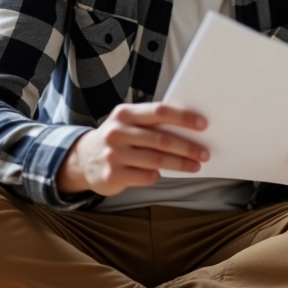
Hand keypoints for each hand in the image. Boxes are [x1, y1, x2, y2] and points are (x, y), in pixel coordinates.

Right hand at [57, 103, 208, 195]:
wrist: (82, 160)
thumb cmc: (118, 138)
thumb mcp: (128, 123)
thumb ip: (152, 122)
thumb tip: (191, 128)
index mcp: (125, 114)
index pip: (159, 112)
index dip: (183, 118)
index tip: (203, 124)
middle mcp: (117, 132)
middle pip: (161, 139)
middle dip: (187, 147)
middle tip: (205, 153)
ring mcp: (113, 154)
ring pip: (157, 160)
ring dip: (180, 164)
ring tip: (195, 165)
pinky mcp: (113, 175)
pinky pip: (146, 176)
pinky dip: (158, 175)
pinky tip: (163, 174)